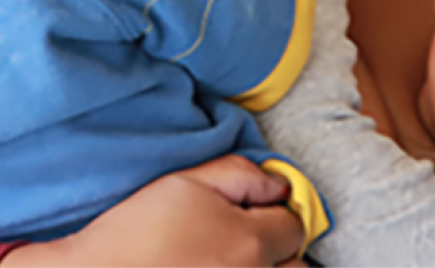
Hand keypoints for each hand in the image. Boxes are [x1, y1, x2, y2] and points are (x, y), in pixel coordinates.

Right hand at [4, 157, 303, 267]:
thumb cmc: (138, 231)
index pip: (295, 226)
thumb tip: (279, 186)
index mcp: (249, 242)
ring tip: (234, 259)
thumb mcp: (188, 181)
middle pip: (297, 266)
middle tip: (252, 240)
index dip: (279, 212)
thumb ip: (242, 175)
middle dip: (282, 250)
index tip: (260, 211)